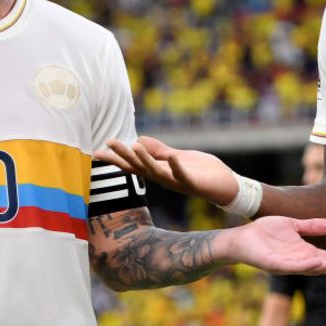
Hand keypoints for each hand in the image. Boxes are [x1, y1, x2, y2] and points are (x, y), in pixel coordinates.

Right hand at [96, 136, 238, 205]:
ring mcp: (178, 182)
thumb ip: (159, 150)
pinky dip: (177, 167)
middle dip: (124, 156)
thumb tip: (138, 139)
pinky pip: (183, 175)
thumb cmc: (203, 171)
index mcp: (160, 171)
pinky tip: (172, 157)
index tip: (98, 150)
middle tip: (109, 144)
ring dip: (146, 160)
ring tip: (134, 145)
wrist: (227, 186)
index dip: (116, 158)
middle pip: (139, 168)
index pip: (134, 164)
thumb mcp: (177, 156)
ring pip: (157, 172)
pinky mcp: (194, 183)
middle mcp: (165, 179)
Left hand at [216, 216, 325, 274]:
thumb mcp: (293, 225)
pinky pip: (292, 266)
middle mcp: (299, 261)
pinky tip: (316, 262)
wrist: (242, 237)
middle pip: (324, 265)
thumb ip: (312, 227)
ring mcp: (288, 264)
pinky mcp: (275, 265)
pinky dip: (305, 265)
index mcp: (304, 252)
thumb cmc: (265, 232)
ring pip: (311, 268)